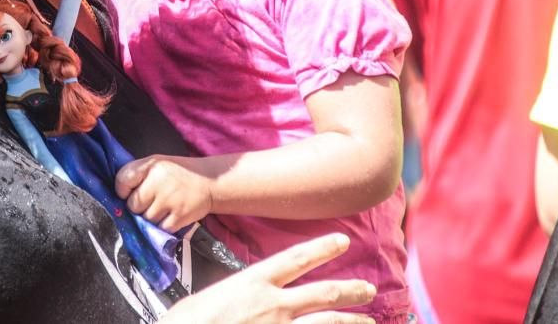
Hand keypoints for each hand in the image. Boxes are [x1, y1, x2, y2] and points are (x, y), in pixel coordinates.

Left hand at [115, 154, 213, 231]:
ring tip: (162, 207)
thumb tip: (118, 195)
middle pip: (133, 206)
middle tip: (150, 201)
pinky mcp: (179, 217)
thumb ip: (138, 174)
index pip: (122, 181)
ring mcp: (169, 201)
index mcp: (151, 166)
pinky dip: (163, 225)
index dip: (122, 190)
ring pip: (146, 219)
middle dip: (138, 207)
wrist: (210, 181)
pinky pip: (160, 228)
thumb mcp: (158, 164)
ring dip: (151, 217)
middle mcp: (158, 182)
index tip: (128, 193)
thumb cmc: (178, 173)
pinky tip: (170, 215)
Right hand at [161, 234, 376, 323]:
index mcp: (253, 282)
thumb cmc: (188, 321)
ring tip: (369, 321)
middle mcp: (273, 303)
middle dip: (350, 289)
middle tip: (368, 289)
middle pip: (323, 292)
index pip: (295, 258)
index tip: (342, 241)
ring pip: (327, 322)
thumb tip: (245, 293)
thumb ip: (237, 293)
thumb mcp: (212, 296)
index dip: (322, 248)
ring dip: (352, 321)